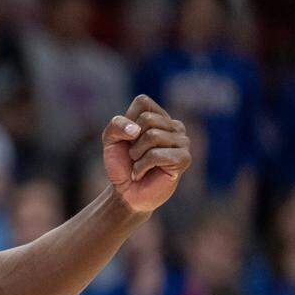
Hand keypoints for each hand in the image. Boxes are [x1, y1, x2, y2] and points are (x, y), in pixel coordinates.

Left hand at [102, 94, 190, 213]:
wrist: (125, 192)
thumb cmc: (121, 164)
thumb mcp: (110, 139)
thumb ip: (116, 125)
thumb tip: (136, 129)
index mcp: (159, 116)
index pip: (143, 102)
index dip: (127, 121)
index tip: (128, 139)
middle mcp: (175, 125)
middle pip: (147, 120)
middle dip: (132, 142)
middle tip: (134, 156)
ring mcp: (183, 142)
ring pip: (153, 136)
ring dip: (136, 155)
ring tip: (139, 164)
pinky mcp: (184, 159)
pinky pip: (157, 154)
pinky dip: (141, 166)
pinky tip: (143, 173)